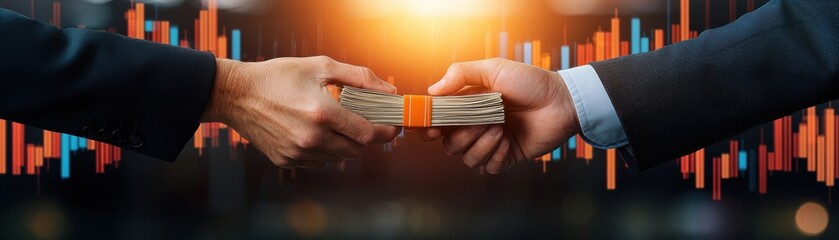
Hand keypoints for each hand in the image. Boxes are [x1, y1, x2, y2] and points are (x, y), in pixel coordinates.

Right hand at [202, 56, 400, 167]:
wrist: (237, 94)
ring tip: (331, 122)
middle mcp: (312, 138)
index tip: (392, 126)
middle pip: (356, 150)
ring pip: (337, 157)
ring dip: (342, 143)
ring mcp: (298, 152)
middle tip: (362, 121)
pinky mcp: (286, 160)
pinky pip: (317, 161)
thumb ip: (360, 77)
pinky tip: (311, 130)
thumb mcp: (321, 66)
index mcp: (323, 113)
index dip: (385, 132)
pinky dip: (322, 149)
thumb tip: (389, 91)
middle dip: (364, 137)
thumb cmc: (280, 76)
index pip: (368, 134)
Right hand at [417, 58, 579, 173]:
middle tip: (481, 122)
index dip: (430, 127)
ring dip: (480, 145)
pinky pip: (487, 168)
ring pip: (467, 158)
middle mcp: (476, 126)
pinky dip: (495, 157)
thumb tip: (432, 90)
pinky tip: (507, 142)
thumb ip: (461, 74)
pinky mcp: (506, 158)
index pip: (439, 121)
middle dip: (462, 135)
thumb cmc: (530, 82)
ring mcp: (491, 143)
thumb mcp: (494, 68)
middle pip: (449, 143)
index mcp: (468, 105)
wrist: (562, 101)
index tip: (431, 129)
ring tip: (499, 129)